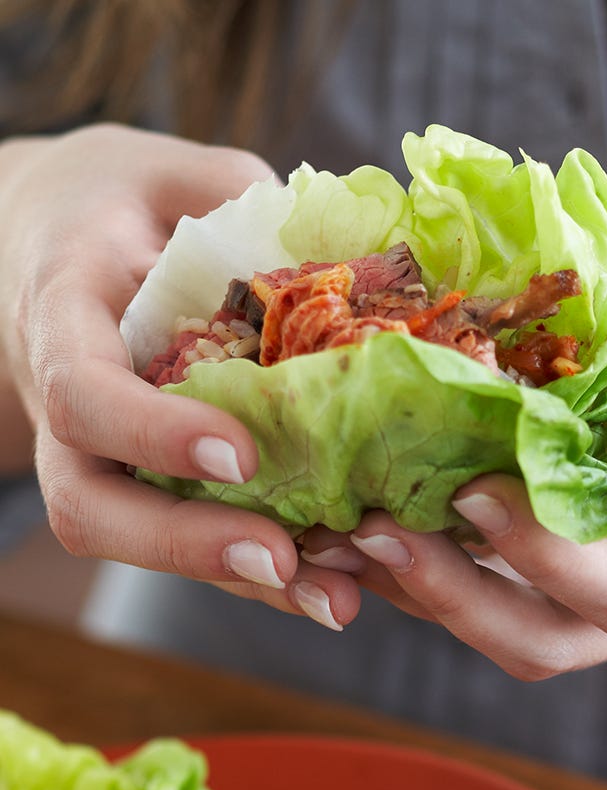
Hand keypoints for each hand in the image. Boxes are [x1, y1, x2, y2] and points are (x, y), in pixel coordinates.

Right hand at [0, 124, 362, 626]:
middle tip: (283, 561)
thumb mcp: (174, 175)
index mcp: (65, 313)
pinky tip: (328, 574)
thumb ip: (242, 202)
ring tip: (334, 598)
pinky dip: (251, 557)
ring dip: (233, 576)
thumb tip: (345, 249)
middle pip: (91, 504)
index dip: (148, 432)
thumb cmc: (119, 194)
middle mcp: (71, 397)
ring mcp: (100, 444)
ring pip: (140, 535)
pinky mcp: (143, 463)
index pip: (82, 392)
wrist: (61, 232)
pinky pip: (186, 522)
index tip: (239, 454)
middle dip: (185, 544)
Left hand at [302, 237, 606, 676]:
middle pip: (557, 636)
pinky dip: (423, 559)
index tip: (476, 492)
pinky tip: (363, 517)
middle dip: (461, 599)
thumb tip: (500, 366)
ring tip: (343, 535)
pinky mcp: (551, 537)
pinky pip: (484, 573)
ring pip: (507, 618)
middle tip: (379, 535)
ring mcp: (599, 561)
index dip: (554, 561)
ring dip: (422, 590)